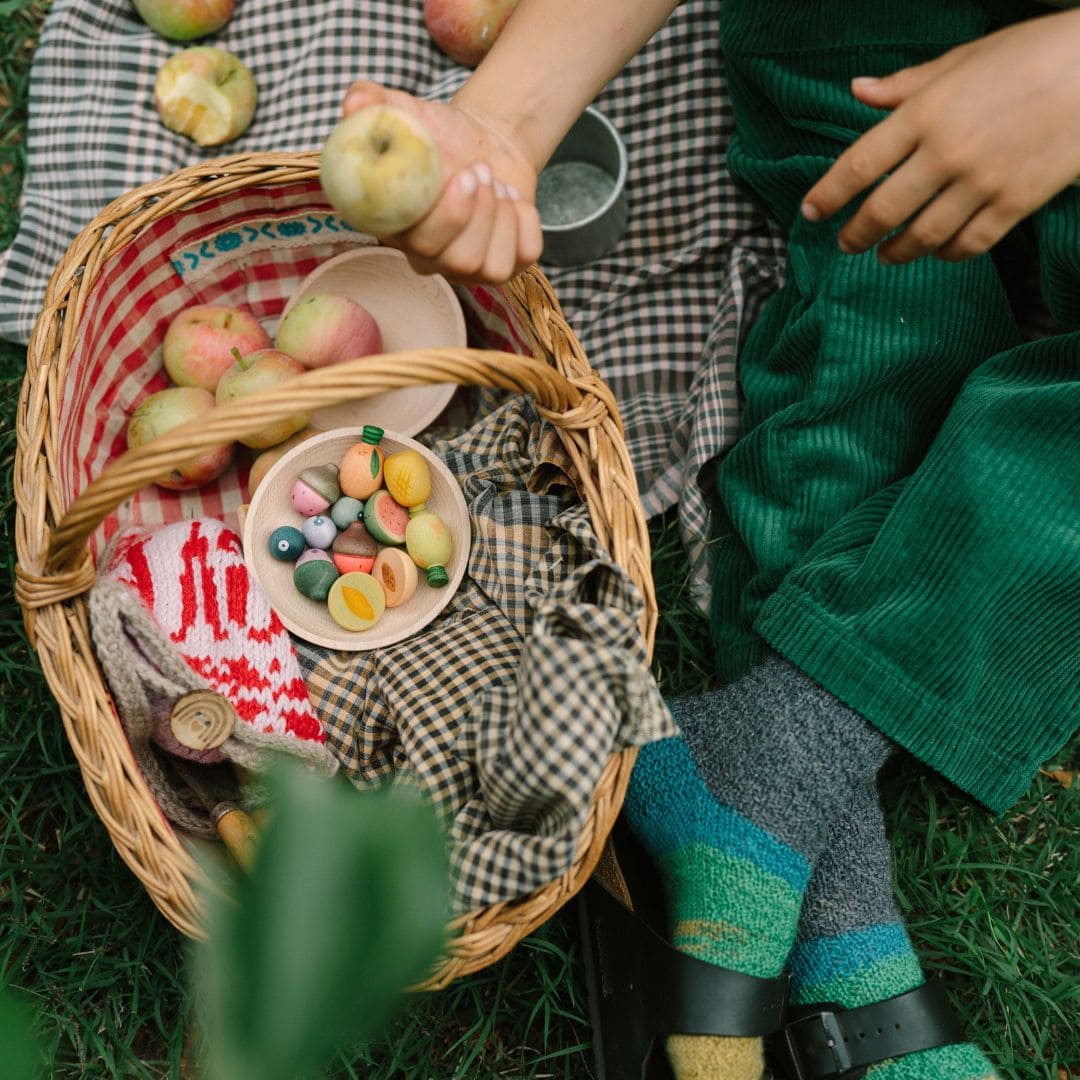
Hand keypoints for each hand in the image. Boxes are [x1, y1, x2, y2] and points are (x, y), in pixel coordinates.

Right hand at [341, 81, 542, 284]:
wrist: (482, 145)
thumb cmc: (440, 137)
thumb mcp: (406, 114)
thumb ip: (375, 106)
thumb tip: (353, 104)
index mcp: (398, 229)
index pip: (416, 246)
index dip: (445, 218)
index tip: (461, 175)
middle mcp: (429, 258)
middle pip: (457, 262)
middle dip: (478, 214)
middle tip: (480, 170)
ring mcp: (467, 269)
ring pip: (491, 267)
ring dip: (502, 216)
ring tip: (495, 182)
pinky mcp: (505, 266)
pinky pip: (524, 257)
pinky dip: (526, 221)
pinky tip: (512, 200)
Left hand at [800, 9, 1079, 263]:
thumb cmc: (1032, 53)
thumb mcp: (964, 59)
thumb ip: (907, 85)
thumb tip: (859, 90)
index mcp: (925, 113)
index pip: (857, 165)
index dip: (827, 195)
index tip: (810, 214)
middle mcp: (945, 153)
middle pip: (882, 211)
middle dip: (856, 234)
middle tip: (845, 243)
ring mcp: (980, 182)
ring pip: (922, 235)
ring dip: (897, 252)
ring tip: (886, 255)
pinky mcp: (1014, 202)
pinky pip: (968, 243)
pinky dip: (947, 253)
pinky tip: (937, 252)